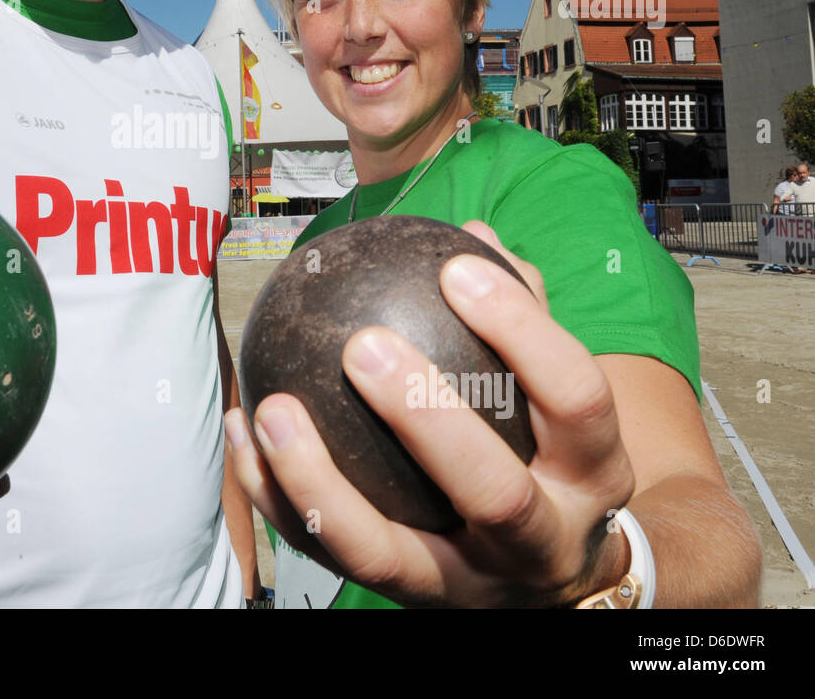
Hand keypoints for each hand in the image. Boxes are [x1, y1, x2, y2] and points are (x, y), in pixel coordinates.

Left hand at [225, 220, 635, 607]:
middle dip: (425, 418)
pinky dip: (278, 497)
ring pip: (388, 552)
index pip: (575, 397)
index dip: (523, 330)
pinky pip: (328, 554)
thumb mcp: (560, 399)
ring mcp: (470, 585)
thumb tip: (475, 235)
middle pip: (493, 493)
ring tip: (272, 410)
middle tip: (362, 345)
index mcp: (594, 472)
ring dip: (320, 481)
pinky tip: (241, 432)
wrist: (559, 577)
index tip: (457, 267)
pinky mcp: (408, 602)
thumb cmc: (550, 455)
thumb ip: (526, 319)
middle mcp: (543, 542)